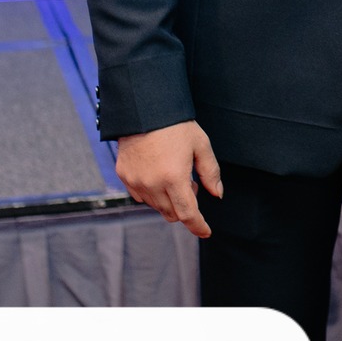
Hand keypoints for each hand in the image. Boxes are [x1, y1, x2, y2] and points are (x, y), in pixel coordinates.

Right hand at [114, 120, 223, 238]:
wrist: (143, 109)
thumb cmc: (176, 125)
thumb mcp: (201, 145)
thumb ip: (211, 173)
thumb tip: (217, 194)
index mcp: (174, 177)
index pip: (188, 214)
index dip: (198, 226)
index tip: (206, 231)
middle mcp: (152, 184)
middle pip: (172, 213)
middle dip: (185, 208)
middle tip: (191, 185)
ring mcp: (136, 181)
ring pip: (156, 206)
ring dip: (169, 201)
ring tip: (175, 175)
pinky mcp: (124, 176)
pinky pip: (141, 196)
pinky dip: (153, 194)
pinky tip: (158, 175)